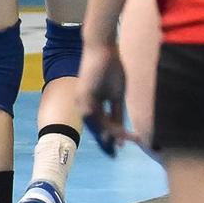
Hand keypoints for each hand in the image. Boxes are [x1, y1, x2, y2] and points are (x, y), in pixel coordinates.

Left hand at [78, 41, 134, 155]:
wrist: (104, 49)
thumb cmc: (112, 68)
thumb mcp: (117, 93)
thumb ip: (117, 110)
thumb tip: (120, 127)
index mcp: (93, 105)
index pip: (101, 125)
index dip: (110, 137)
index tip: (120, 148)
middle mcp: (85, 105)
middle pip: (96, 128)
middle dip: (107, 142)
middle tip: (116, 153)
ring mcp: (83, 101)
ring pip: (95, 124)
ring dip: (108, 135)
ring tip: (118, 144)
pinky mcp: (84, 95)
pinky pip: (93, 115)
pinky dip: (103, 125)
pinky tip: (113, 132)